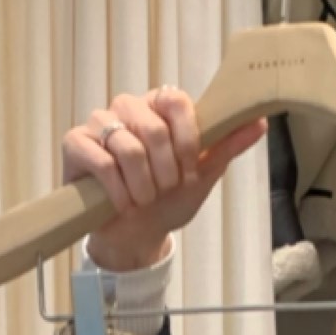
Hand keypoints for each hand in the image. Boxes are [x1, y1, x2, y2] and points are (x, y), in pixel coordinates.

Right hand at [64, 88, 266, 273]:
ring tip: (144, 200)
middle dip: (167, 171)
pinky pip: (102, 163)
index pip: (176, 100)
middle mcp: (128, 108)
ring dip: (144, 186)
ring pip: (128, 148)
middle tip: (165, 189)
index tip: (189, 169)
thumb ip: (228, 144)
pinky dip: (119, 192)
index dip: (187, 140)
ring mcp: (99, 124)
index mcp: (159, 107)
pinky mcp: (75, 144)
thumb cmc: (168, 199)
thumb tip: (260, 120)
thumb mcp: (203, 174)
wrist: (136, 234)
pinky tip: (123, 203)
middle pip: (153, 127)